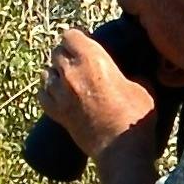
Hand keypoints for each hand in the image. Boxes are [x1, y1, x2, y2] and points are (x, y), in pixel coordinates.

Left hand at [41, 25, 160, 162]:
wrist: (120, 148)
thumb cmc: (134, 115)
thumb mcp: (141, 85)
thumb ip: (131, 73)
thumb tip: (132, 73)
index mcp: (92, 58)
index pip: (70, 35)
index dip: (77, 38)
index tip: (85, 43)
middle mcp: (71, 72)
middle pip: (57, 52)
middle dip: (66, 54)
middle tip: (79, 62)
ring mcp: (60, 93)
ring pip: (46, 73)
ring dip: (55, 73)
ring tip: (68, 79)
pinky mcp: (56, 113)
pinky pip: (42, 95)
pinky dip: (48, 92)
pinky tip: (57, 94)